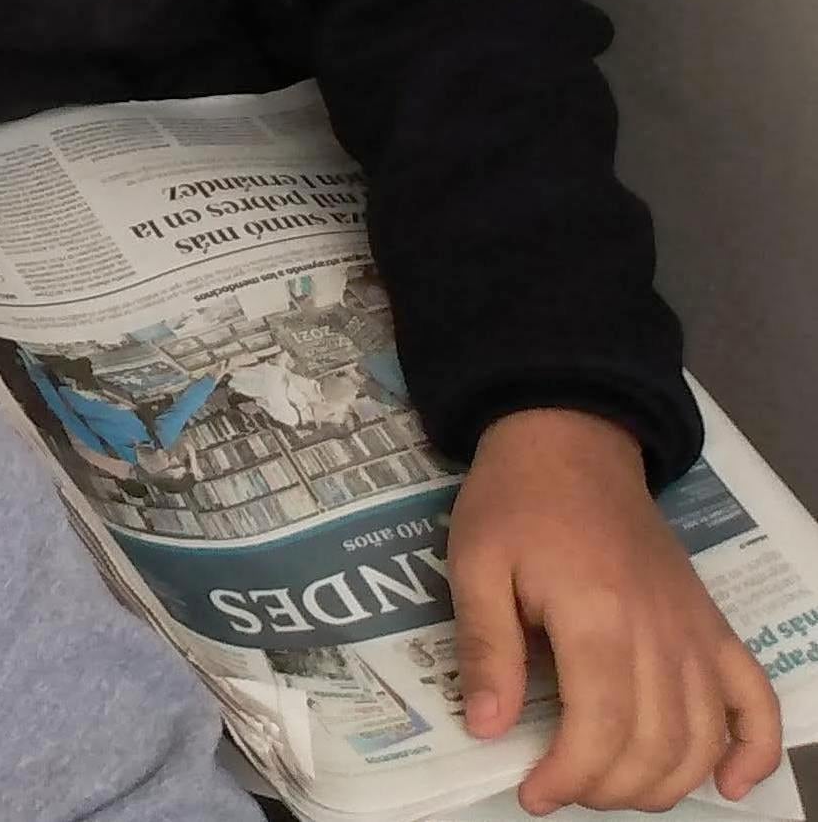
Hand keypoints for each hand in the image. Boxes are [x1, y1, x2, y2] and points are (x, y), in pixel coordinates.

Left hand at [448, 406, 782, 810]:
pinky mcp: (715, 627)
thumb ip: (484, 647)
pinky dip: (755, 752)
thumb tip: (487, 729)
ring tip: (611, 788)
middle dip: (607, 788)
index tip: (533, 795)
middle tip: (561, 789)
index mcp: (598, 618)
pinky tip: (728, 785)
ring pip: (703, 738)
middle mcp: (661, 634)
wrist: (570, 443)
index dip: (569, 777)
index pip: (600, 728)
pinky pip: (757, 700)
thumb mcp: (474, 564)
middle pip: (655, 745)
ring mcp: (697, 633)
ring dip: (663, 783)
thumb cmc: (515, 503)